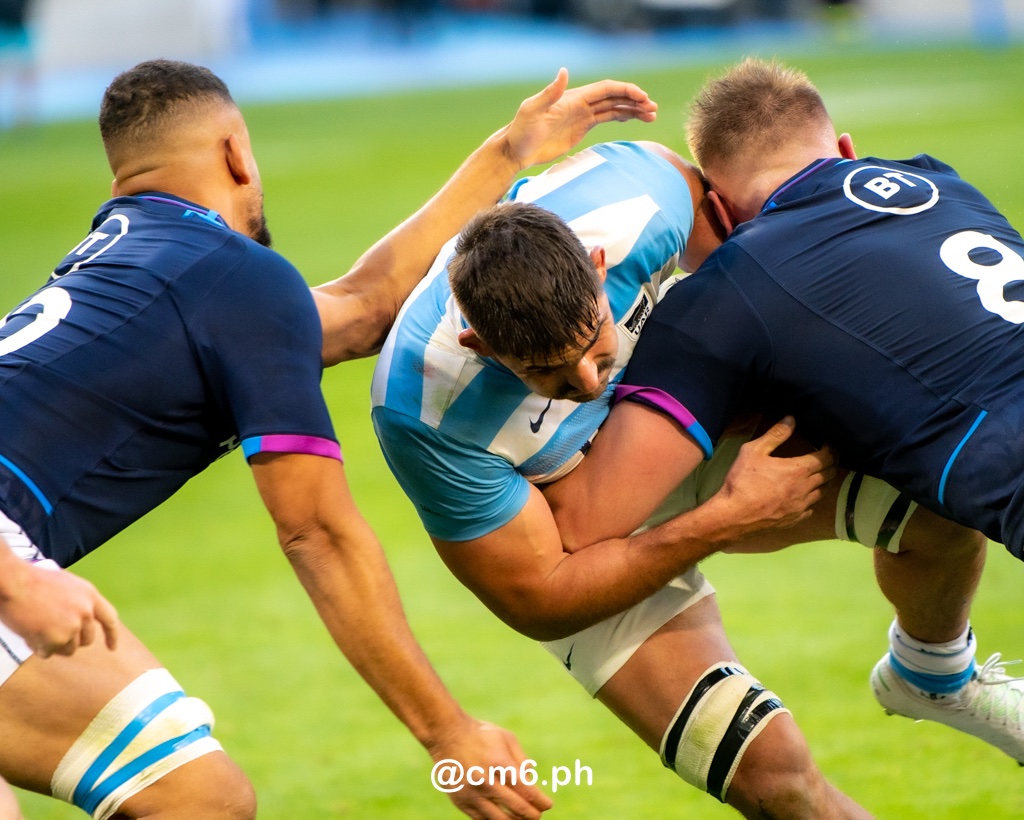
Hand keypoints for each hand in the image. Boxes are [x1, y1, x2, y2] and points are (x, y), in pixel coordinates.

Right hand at [0, 560, 118, 657]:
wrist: (14, 583)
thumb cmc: (33, 581)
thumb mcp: (66, 585)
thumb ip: (77, 603)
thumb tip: (78, 623)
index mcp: (90, 596)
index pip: (109, 619)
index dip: (111, 635)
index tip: (112, 648)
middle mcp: (86, 612)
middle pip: (87, 640)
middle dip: (72, 641)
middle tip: (53, 635)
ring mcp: (72, 626)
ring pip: (68, 649)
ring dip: (54, 645)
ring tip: (38, 629)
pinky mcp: (56, 639)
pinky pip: (48, 653)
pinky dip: (38, 647)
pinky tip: (29, 633)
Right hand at [429, 717, 552, 819]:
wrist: (446, 735)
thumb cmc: (480, 735)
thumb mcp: (506, 738)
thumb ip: (522, 761)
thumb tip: (532, 782)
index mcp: (499, 763)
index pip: (527, 791)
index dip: (541, 801)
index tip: (548, 804)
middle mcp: (485, 781)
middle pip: (517, 809)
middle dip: (532, 815)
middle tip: (538, 815)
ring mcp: (472, 794)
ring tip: (523, 819)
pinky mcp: (461, 802)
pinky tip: (504, 818)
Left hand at [502, 68, 656, 170]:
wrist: (516, 151)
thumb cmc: (521, 132)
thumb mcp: (532, 111)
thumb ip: (549, 93)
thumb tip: (563, 71)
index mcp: (573, 98)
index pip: (605, 90)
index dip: (625, 91)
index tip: (642, 98)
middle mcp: (580, 103)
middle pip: (614, 97)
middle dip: (635, 100)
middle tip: (653, 109)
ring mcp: (582, 115)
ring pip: (613, 108)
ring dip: (633, 109)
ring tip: (652, 116)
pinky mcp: (581, 129)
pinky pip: (606, 118)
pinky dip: (622, 117)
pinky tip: (635, 119)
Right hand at [713, 417, 833, 536]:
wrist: (733, 516)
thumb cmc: (742, 481)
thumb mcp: (753, 451)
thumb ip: (775, 435)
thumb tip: (791, 419)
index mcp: (798, 470)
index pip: (826, 458)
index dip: (831, 450)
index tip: (829, 444)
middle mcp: (805, 488)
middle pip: (829, 474)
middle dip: (831, 463)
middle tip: (827, 457)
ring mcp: (801, 506)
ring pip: (822, 492)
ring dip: (823, 481)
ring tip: (818, 474)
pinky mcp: (795, 519)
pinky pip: (811, 508)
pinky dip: (811, 500)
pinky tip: (803, 497)